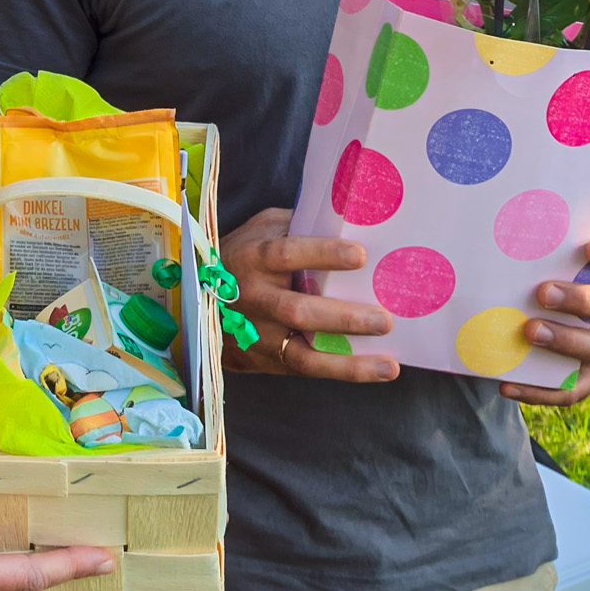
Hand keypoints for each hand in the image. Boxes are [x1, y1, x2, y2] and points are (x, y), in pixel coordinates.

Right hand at [220, 207, 396, 381]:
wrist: (200, 300)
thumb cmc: (245, 254)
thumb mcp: (261, 229)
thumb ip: (296, 225)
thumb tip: (350, 219)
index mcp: (252, 257)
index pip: (287, 254)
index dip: (323, 254)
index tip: (361, 256)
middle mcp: (253, 297)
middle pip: (298, 310)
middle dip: (343, 317)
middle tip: (384, 320)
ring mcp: (258, 333)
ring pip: (303, 353)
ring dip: (348, 361)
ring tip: (388, 365)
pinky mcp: (266, 358)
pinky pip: (307, 369)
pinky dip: (344, 371)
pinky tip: (378, 370)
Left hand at [501, 235, 589, 406]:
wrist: (581, 322)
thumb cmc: (556, 279)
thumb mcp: (556, 261)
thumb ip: (542, 246)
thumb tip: (492, 215)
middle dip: (579, 299)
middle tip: (543, 292)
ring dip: (565, 341)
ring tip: (530, 331)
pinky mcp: (589, 378)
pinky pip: (569, 390)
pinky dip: (538, 391)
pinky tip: (505, 385)